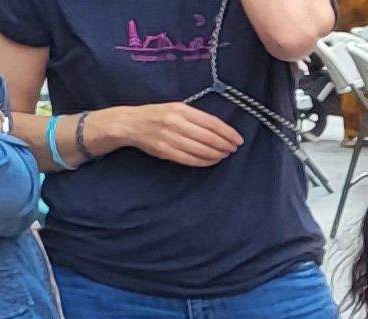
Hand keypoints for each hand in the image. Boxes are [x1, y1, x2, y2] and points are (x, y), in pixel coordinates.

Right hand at [85, 101, 242, 166]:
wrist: (129, 123)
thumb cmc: (157, 114)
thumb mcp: (176, 108)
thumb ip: (196, 117)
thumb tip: (221, 130)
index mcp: (180, 109)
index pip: (212, 123)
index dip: (228, 133)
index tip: (238, 139)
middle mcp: (175, 123)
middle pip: (209, 138)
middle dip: (225, 145)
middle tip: (233, 149)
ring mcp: (169, 138)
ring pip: (201, 150)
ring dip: (217, 154)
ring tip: (225, 155)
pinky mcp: (164, 151)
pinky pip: (190, 159)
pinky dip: (205, 161)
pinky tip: (212, 160)